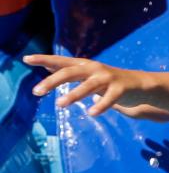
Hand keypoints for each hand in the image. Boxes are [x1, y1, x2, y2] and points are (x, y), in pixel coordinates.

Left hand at [23, 54, 150, 115]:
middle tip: (36, 91)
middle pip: (70, 72)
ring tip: (60, 104)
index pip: (61, 61)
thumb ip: (68, 69)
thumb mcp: (86, 74)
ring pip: (88, 85)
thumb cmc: (108, 81)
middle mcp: (94, 69)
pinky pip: (109, 98)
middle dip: (53, 81)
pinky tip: (91, 113)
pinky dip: (101, 105)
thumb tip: (47, 64)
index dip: (43, 59)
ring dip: (74, 94)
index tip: (26, 59)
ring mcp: (108, 78)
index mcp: (84, 65)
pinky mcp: (121, 89)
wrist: (139, 84)